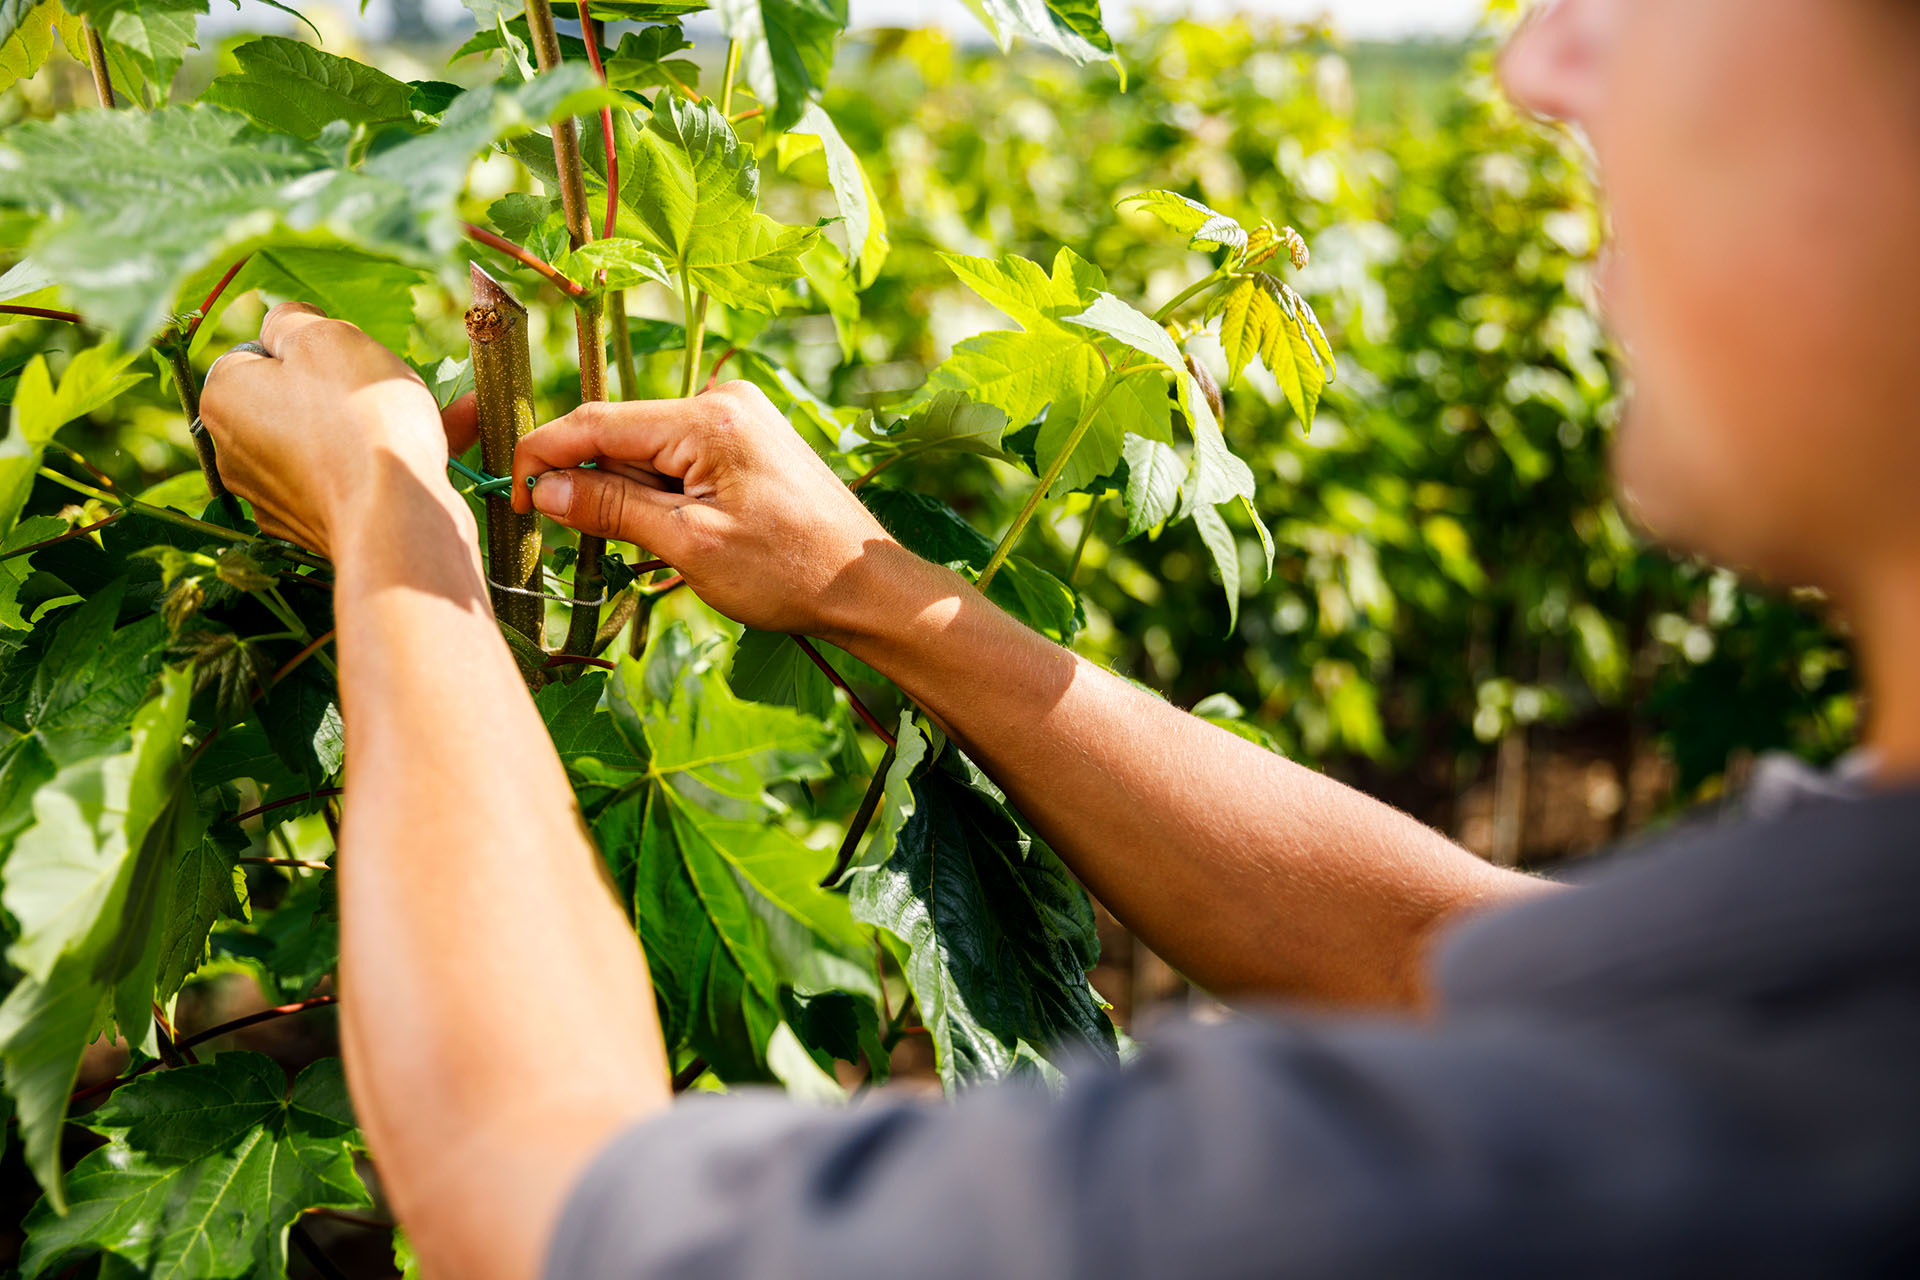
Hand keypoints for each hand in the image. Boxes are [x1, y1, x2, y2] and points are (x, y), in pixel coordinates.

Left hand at [201, 302, 475, 556]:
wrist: (396, 518)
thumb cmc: (358, 417)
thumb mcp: (325, 337)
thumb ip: (292, 319)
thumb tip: (281, 325)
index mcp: (223, 399)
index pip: (258, 354)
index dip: (307, 347)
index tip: (346, 356)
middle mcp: (235, 453)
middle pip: (292, 401)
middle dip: (340, 389)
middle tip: (386, 384)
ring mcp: (275, 497)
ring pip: (328, 442)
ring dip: (374, 425)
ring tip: (435, 411)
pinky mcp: (316, 529)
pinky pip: (351, 481)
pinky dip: (386, 464)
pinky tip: (443, 447)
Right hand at [513, 381, 896, 635]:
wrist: (867, 586)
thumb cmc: (789, 572)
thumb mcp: (689, 546)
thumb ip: (612, 509)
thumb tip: (542, 489)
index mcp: (708, 418)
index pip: (596, 422)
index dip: (543, 457)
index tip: (512, 500)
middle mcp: (723, 400)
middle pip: (621, 434)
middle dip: (594, 485)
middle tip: (592, 545)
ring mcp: (739, 417)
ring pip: (648, 451)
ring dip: (631, 497)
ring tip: (668, 548)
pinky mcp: (748, 440)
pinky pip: (679, 459)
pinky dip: (662, 495)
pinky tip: (684, 535)